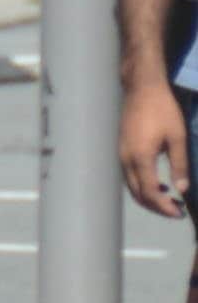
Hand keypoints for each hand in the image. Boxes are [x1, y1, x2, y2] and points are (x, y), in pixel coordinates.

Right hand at [129, 78, 192, 223]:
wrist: (142, 89)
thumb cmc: (163, 111)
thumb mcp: (177, 137)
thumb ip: (179, 165)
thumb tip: (181, 190)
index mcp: (141, 157)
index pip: (150, 192)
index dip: (164, 206)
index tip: (180, 213)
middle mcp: (126, 160)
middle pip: (137, 194)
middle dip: (156, 207)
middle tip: (176, 211)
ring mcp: (120, 154)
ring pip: (132, 186)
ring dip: (149, 197)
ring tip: (169, 200)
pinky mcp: (121, 150)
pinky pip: (130, 176)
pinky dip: (143, 186)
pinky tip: (158, 183)